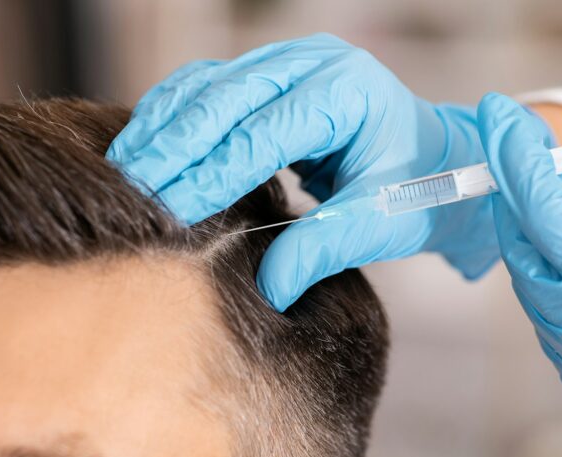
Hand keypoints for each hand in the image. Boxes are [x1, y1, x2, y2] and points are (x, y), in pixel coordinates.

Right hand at [107, 33, 505, 310]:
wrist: (438, 159)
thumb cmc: (417, 189)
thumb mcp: (382, 224)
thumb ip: (325, 249)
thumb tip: (269, 289)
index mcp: (345, 92)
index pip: (262, 132)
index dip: (212, 173)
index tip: (172, 213)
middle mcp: (312, 63)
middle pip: (224, 98)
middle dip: (173, 147)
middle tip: (131, 190)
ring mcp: (287, 61)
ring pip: (206, 84)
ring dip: (162, 126)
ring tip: (124, 170)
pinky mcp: (268, 73)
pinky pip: (207, 86)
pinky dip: (173, 116)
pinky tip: (144, 148)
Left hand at [480, 92, 561, 456]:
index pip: (544, 211)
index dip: (516, 156)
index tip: (498, 113)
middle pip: (524, 250)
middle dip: (518, 196)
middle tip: (523, 152)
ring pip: (531, 289)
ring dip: (536, 243)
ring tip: (549, 201)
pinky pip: (549, 324)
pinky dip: (553, 286)